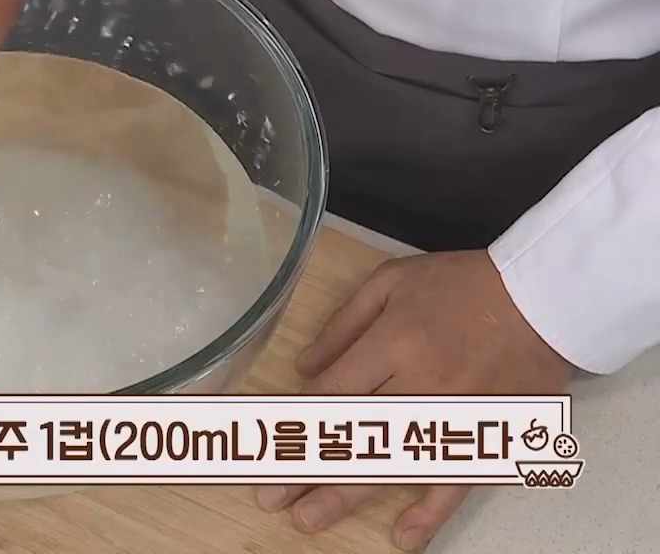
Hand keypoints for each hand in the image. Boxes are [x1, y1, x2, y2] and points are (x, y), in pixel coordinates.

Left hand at [256, 250, 571, 550]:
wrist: (545, 297)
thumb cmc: (463, 284)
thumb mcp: (392, 281)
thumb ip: (344, 324)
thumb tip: (304, 368)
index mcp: (395, 343)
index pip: (331, 393)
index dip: (294, 421)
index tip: (265, 443)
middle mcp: (421, 385)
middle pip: (352, 437)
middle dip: (305, 471)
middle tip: (270, 499)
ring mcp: (455, 417)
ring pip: (392, 467)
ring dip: (347, 497)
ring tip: (308, 520)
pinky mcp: (489, 436)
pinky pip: (456, 482)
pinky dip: (430, 512)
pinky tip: (402, 536)